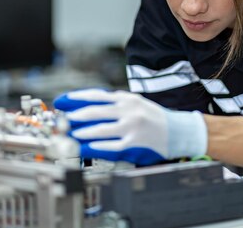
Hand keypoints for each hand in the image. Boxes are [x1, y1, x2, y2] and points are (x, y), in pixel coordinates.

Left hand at [53, 88, 206, 164]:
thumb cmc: (155, 117)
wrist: (178, 131)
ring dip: (83, 132)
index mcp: (126, 99)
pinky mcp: (134, 142)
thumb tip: (92, 105)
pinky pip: (112, 145)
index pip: (97, 95)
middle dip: (76, 115)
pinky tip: (87, 147)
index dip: (77, 97)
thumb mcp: (136, 103)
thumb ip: (116, 103)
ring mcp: (131, 127)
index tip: (64, 100)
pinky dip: (98, 146)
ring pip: (101, 129)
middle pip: (95, 111)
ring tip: (71, 134)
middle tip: (63, 119)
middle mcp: (128, 110)